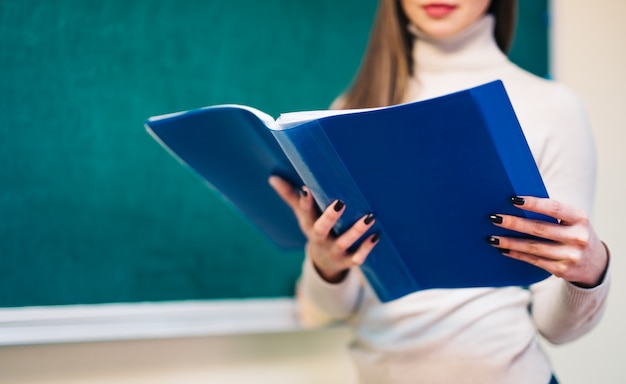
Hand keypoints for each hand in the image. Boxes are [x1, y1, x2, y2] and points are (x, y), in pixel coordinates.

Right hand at [268, 175, 378, 282]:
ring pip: (344, 242)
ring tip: (369, 217)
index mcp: (309, 225)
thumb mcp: (302, 215)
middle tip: (340, 203)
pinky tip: (377, 236)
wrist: (324, 264)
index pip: (304, 213)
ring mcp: (335, 251)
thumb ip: (291, 196)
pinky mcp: (348, 260)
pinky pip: (358, 257)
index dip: (305, 202)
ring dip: (356, 231)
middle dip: (330, 217)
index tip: (306, 189)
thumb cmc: (316, 229)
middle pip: (322, 229)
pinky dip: (367, 248)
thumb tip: (272, 178)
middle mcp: (321, 239)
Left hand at [489, 196, 608, 287]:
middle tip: (494, 218)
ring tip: (492, 237)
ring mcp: (571, 255)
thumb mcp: (572, 220)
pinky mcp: (562, 270)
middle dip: (514, 223)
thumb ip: (551, 212)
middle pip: (539, 229)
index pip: (554, 208)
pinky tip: (503, 249)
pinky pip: (534, 260)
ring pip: (533, 247)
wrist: (595, 264)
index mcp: (579, 218)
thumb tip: (516, 203)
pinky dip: (516, 254)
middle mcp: (577, 237)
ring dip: (510, 242)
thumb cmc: (574, 233)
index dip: (533, 203)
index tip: (512, 199)